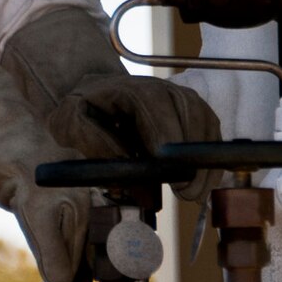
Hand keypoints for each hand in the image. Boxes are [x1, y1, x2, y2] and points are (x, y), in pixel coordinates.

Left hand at [2, 5, 218, 200]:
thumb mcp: (69, 122)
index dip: (166, 137)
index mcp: (131, 88)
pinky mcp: (194, 112)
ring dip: (205, 160)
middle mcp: (163, 87)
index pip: (156, 106)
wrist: (97, 96)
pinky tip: (203, 184)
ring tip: (193, 193)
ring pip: (206, 123)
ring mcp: (182, 98)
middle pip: (189, 114)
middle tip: (184, 191)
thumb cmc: (83, 111)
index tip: (167, 168)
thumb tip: (123, 160)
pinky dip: (211, 158)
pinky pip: (211, 133)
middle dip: (190, 154)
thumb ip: (89, 138)